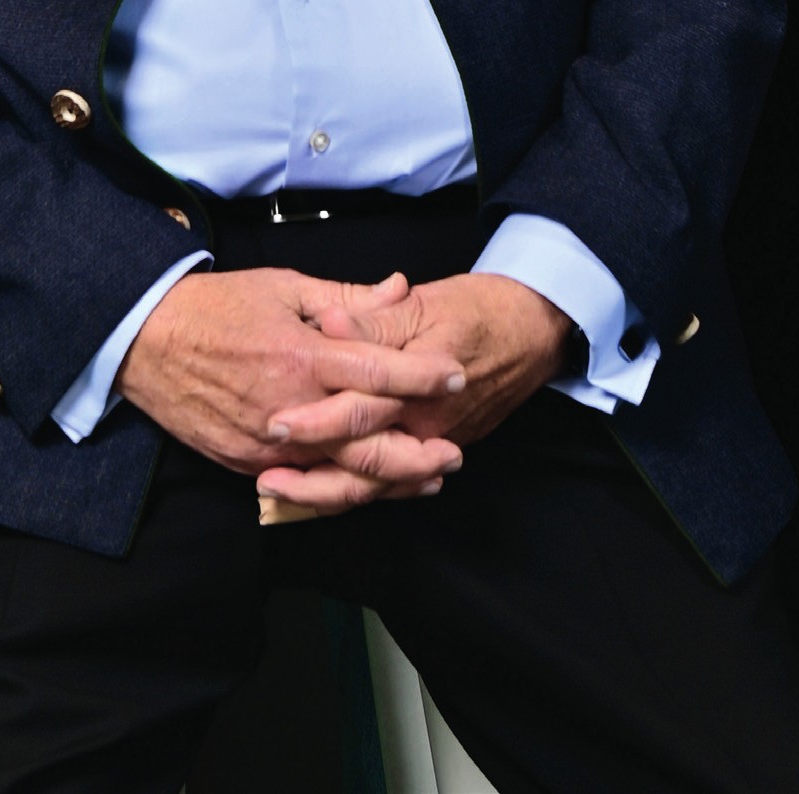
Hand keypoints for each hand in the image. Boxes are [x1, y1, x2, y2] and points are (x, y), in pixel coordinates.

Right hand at [117, 267, 465, 501]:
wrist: (147, 341)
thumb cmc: (216, 306)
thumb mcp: (283, 287)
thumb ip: (347, 299)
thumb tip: (399, 288)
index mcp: (301, 355)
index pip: (376, 372)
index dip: (422, 376)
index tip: (456, 375)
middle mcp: (290, 406)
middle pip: (367, 442)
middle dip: (417, 451)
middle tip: (453, 453)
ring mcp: (268, 443)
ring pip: (340, 476)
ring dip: (388, 481)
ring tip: (426, 479)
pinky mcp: (248, 463)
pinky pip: (304, 486)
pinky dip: (341, 490)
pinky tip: (369, 489)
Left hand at [256, 273, 573, 513]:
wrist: (533, 331)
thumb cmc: (477, 310)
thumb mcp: (421, 304)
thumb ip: (371, 318)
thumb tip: (327, 325)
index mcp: (420, 386)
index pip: (360, 410)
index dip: (315, 420)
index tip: (273, 424)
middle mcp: (427, 426)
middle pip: (364, 465)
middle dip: (312, 476)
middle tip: (265, 477)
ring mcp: (435, 444)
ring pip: (376, 484)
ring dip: (327, 493)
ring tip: (280, 492)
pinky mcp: (438, 449)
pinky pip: (393, 484)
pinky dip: (357, 492)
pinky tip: (322, 494)